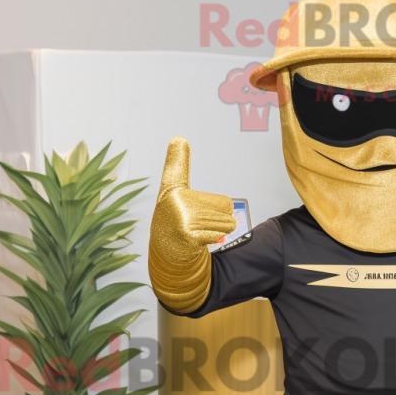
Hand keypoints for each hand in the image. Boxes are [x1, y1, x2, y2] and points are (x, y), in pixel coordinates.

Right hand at [148, 137, 235, 311]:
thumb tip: (179, 139)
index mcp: (172, 190)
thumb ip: (180, 170)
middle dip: (221, 216)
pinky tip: (199, 240)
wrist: (169, 255)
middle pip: (226, 205)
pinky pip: (220, 233)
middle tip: (200, 222)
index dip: (177, 156)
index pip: (176, 170)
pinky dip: (216, 238)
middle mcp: (174, 201)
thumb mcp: (177, 196)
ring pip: (227, 221)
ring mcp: (181, 218)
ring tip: (201, 231)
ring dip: (221, 229)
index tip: (179, 139)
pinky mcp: (189, 234)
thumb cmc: (177, 222)